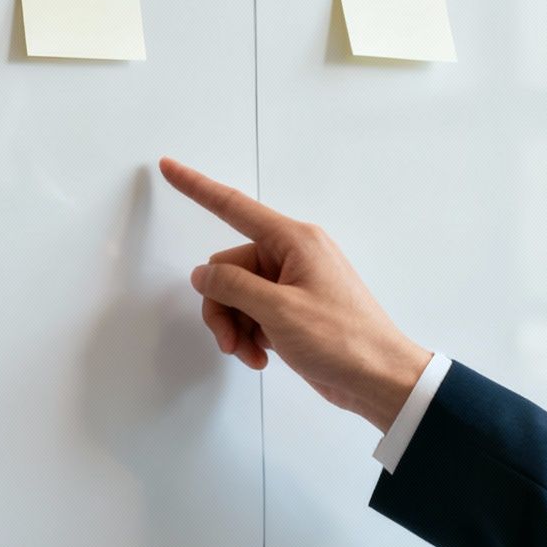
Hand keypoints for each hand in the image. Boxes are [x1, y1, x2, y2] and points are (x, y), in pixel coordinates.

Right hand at [159, 156, 432, 430]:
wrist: (379, 379)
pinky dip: (249, 334)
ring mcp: (292, 283)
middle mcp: (292, 255)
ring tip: (249, 353)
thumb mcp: (278, 311)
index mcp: (294, 241)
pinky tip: (261, 356)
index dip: (196, 187)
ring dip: (235, 326)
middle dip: (221, 306)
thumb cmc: (342, 339)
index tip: (168, 166)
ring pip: (237, 294)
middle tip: (230, 340)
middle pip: (228, 267)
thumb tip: (203, 275)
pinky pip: (252, 311)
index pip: (233, 206)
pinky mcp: (293, 309)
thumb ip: (233, 287)